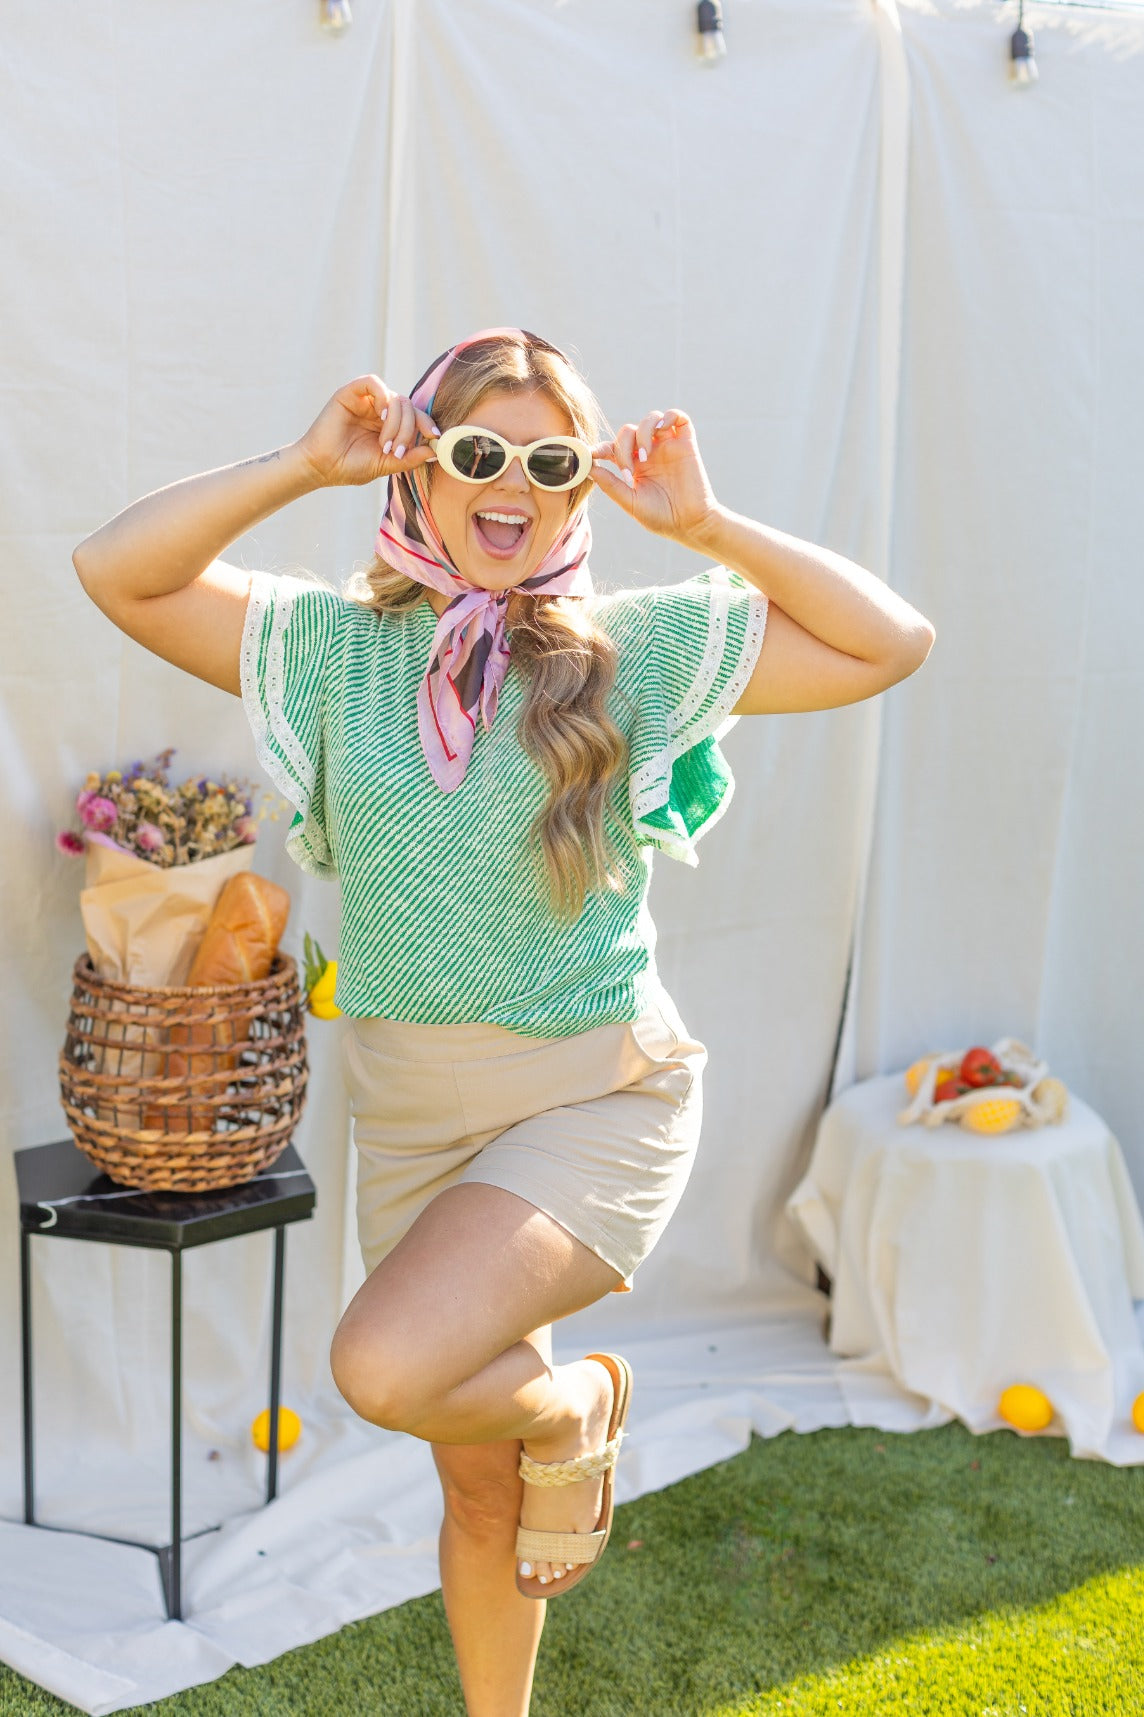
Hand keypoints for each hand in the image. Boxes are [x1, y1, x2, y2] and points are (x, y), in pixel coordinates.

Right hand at [294, 375, 438, 487]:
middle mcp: (379, 409)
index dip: (427, 424)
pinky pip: (373, 382)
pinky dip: (383, 397)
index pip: (414, 417)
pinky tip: (380, 416)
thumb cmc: (351, 467)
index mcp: (388, 425)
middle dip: (408, 430)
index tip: (435, 437)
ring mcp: (366, 400)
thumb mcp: (387, 464)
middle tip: (397, 451)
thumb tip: (435, 451)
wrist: (322, 468)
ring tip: (384, 444)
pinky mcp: (350, 393)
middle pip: (408, 407)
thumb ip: (410, 457)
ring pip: (395, 398)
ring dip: (396, 423)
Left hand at [590, 409, 719, 543]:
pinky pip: (678, 417)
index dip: (601, 447)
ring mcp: (668, 446)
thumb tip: (589, 468)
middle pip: (629, 431)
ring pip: (651, 419)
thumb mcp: (630, 502)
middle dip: (623, 446)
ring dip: (643, 432)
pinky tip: (662, 431)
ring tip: (645, 455)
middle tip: (629, 469)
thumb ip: (610, 484)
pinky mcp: (686, 443)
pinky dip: (668, 416)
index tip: (593, 454)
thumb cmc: (661, 518)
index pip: (614, 447)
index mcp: (635, 467)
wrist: (691, 524)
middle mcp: (650, 453)